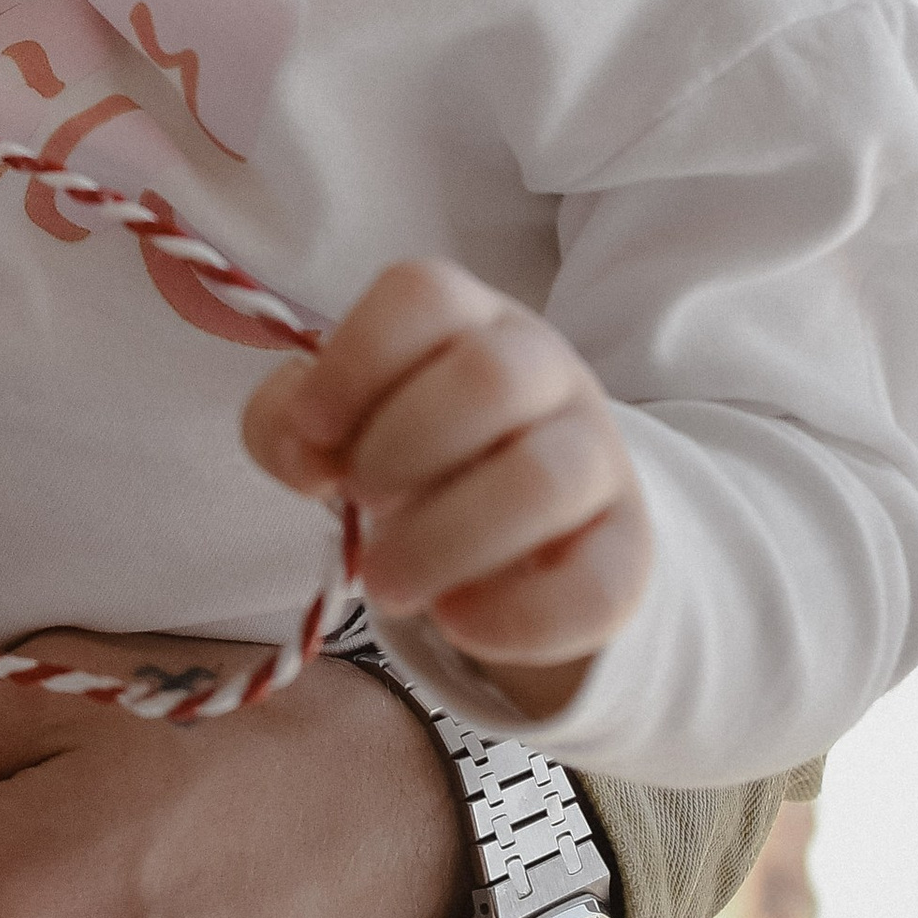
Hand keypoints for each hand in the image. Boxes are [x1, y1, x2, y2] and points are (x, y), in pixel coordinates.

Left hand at [243, 258, 650, 722]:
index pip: (425, 295)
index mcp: (467, 320)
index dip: (357, 360)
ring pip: (544, 477)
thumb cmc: (413, 453)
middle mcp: (545, 370)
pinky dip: (516, 616)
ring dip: (446, 539)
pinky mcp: (628, 550)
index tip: (313, 431)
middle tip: (359, 503)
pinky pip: (598, 583)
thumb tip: (302, 452)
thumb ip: (289, 424)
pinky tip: (457, 622)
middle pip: (490, 376)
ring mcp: (597, 456)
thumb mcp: (341, 426)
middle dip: (403, 446)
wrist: (519, 530)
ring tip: (386, 583)